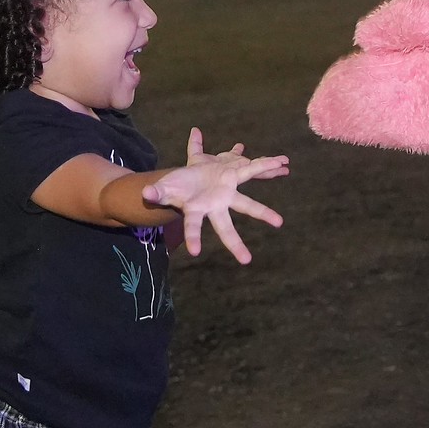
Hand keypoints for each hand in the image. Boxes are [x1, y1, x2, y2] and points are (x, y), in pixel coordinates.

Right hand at [142, 127, 287, 263]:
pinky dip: (265, 167)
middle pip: (226, 228)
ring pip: (247, 205)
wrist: (190, 175)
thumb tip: (146, 193)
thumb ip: (158, 192)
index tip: (194, 253)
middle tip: (246, 261)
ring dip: (263, 213)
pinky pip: (251, 172)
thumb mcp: (165, 187)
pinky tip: (281, 166)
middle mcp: (216, 206)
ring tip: (279, 223)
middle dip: (235, 244)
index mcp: (197, 209)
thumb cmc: (175, 186)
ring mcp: (227, 193)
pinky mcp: (235, 178)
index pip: (193, 226)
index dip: (193, 237)